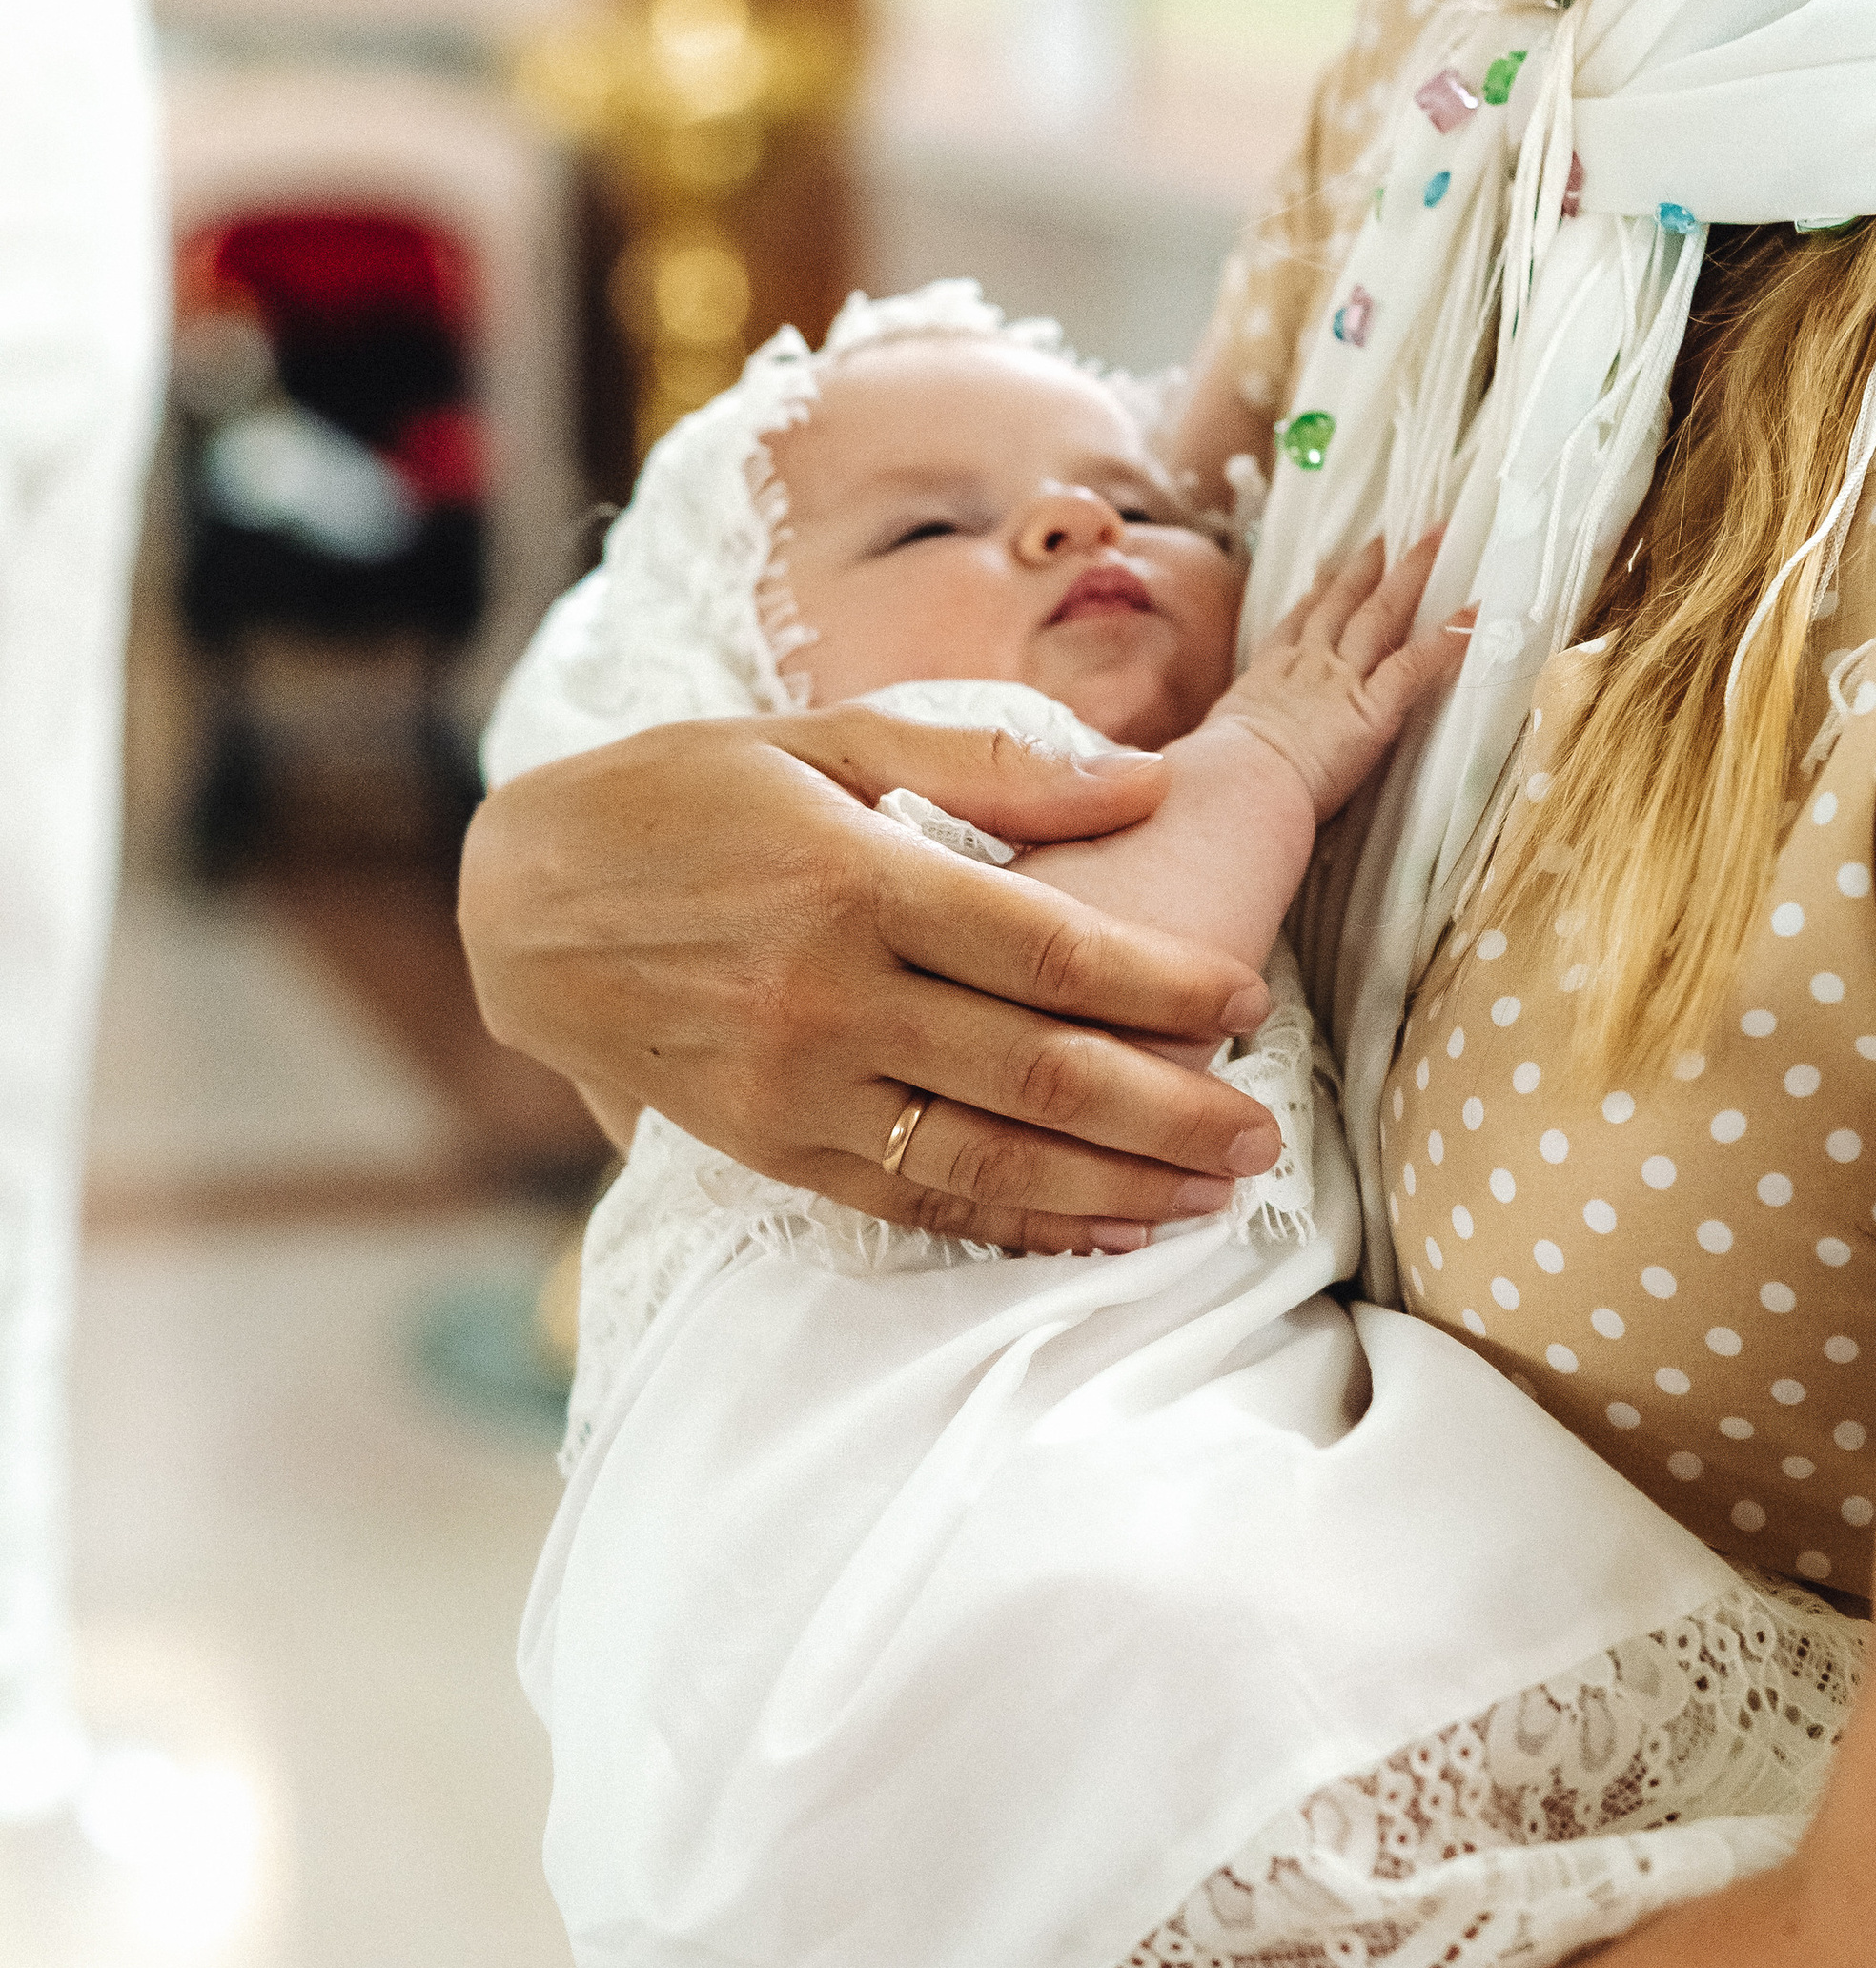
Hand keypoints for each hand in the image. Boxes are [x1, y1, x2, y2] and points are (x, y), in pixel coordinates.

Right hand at [458, 709, 1282, 1251]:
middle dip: (1174, 1114)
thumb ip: (988, 763)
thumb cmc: (684, 797)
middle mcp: (829, 999)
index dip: (1165, 988)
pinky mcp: (766, 1148)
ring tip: (1213, 1197)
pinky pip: (914, 1203)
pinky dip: (1018, 1225)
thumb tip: (1144, 784)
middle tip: (1265, 1137)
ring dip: (1116, 1189)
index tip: (1245, 1003)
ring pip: (989, 1161)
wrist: (519, 899)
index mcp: (857, 882)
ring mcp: (794, 1088)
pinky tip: (1101, 1228)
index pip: (1053, 953)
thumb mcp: (823, 739)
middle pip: (1042, 1074)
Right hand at [1211, 530, 1468, 818]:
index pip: (1297, 624)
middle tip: (1388, 535)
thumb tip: (1216, 762)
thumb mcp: (1218, 750)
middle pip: (1342, 603)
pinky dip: (1448, 638)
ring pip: (1380, 614)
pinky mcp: (1373, 707)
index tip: (1331, 569)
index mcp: (1267, 679)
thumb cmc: (1220, 780)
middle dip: (1368, 566)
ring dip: (1409, 575)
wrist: (1236, 784)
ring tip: (1433, 541)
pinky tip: (1473, 616)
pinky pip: (1417, 664)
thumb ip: (1230, 744)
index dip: (1318, 592)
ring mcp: (1341, 681)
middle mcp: (1307, 667)